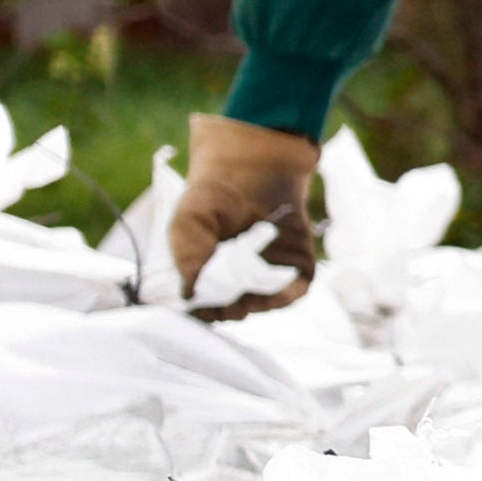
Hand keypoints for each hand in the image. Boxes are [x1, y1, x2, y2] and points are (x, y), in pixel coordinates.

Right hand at [165, 112, 319, 316]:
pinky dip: (281, 292)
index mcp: (202, 278)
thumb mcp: (187, 223)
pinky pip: (290, 295)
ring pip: (256, 307)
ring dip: (250, 298)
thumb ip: (187, 257)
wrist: (255, 166)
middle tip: (223, 287)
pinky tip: (273, 275)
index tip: (197, 303)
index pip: (197, 310)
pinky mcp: (294, 271)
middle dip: (224, 307)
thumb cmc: (213, 196)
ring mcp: (263, 279)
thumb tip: (189, 294)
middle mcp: (231, 284)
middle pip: (227, 314)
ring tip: (243, 271)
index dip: (197, 311)